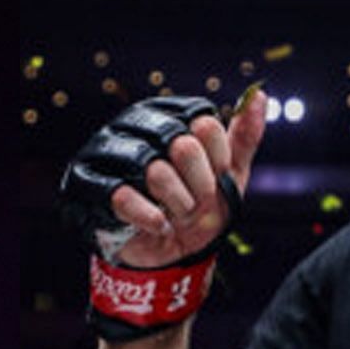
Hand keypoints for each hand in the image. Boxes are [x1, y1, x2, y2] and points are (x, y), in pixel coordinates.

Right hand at [59, 90, 266, 268]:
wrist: (167, 253)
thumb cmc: (199, 208)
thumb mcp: (230, 175)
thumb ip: (244, 137)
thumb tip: (260, 95)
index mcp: (170, 115)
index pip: (206, 125)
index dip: (218, 162)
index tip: (215, 178)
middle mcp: (136, 126)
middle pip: (183, 145)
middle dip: (200, 186)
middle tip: (197, 203)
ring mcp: (109, 153)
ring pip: (155, 171)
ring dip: (177, 204)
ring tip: (177, 216)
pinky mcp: (89, 184)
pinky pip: (123, 196)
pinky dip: (151, 218)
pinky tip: (159, 225)